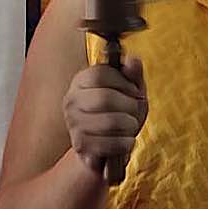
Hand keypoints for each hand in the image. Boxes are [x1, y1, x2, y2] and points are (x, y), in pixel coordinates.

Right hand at [63, 55, 147, 174]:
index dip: (124, 82)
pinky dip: (126, 143)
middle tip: (135, 111)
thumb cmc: (120, 114)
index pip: (100, 74)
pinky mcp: (80, 146)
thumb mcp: (130, 91)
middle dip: (130, 106)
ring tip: (130, 126)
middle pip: (104, 98)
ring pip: (110, 122)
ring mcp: (73, 124)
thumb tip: (133, 61)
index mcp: (81, 81)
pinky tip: (126, 141)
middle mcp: (72, 100)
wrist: (107, 148)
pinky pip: (111, 143)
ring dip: (130, 125)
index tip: (135, 91)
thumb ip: (133, 75)